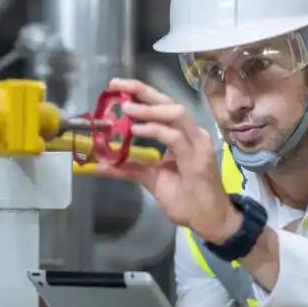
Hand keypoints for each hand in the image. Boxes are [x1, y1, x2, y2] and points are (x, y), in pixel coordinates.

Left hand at [96, 78, 238, 242]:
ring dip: (148, 109)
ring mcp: (197, 144)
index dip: (140, 93)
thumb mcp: (150, 178)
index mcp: (182, 134)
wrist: (209, 220)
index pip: (161, 105)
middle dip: (142, 91)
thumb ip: (127, 167)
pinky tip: (136, 130)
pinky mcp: (198, 159)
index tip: (116, 87)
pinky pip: (176, 138)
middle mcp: (192, 133)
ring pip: (175, 113)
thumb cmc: (185, 199)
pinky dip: (155, 130)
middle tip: (116, 86)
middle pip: (168, 101)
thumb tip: (98, 163)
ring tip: (126, 108)